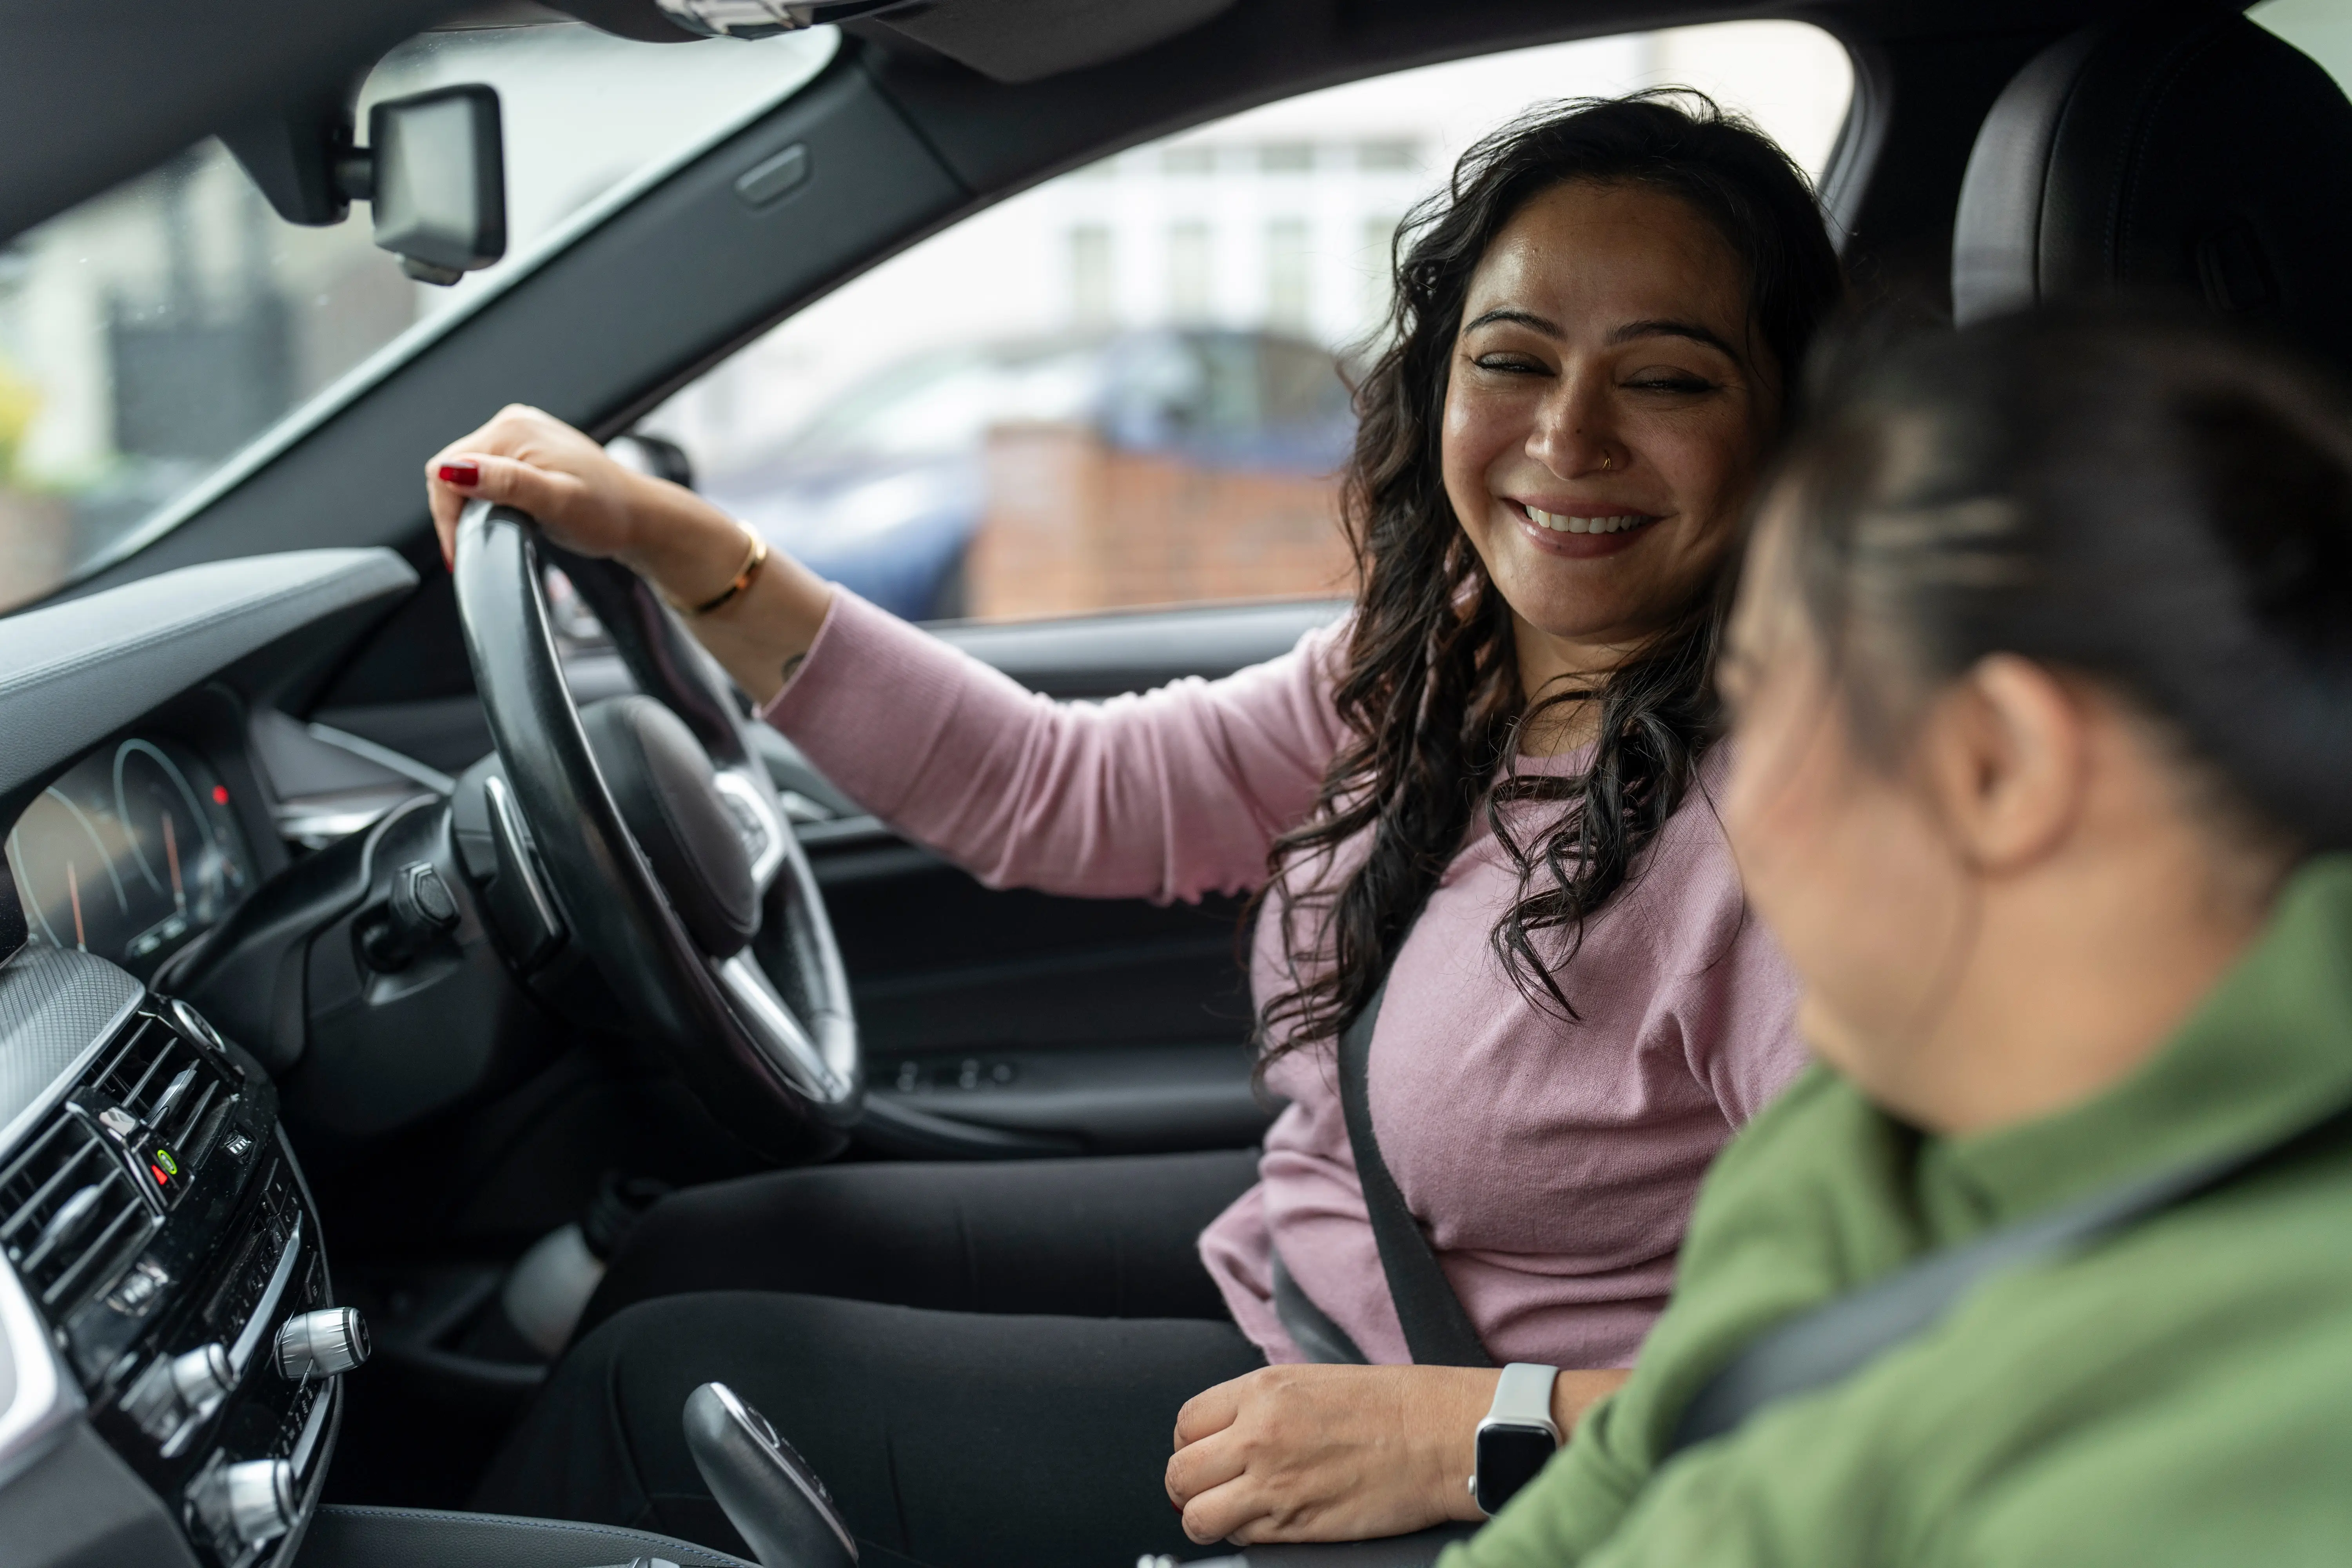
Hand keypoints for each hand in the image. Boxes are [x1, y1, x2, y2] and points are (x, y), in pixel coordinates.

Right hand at [422, 404, 831, 703]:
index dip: (446, 515)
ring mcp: (522, 434)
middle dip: (460, 512)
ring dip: (474, 508)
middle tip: (479, 547)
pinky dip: (490, 501)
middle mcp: (513, 423)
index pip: (444, 468)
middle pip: (453, 470)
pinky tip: (508, 518)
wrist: (643, 519)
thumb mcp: (556, 502)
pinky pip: (491, 475)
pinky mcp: (529, 451)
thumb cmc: (609, 514)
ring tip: (498, 533)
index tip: (461, 552)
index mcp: (511, 429)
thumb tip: (454, 471)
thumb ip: (505, 485)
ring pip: (470, 475)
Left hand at [1165, 1363, 1629, 1546]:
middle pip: (1180, 1472)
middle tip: (1211, 1488)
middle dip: (1189, 1485)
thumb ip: (1260, 1407)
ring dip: (1206, 1518)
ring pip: (1196, 1516)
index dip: (1191, 1443)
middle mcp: (1257, 1436)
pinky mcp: (1295, 1526)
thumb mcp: (1311, 1382)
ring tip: (1232, 1513)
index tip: (1206, 1454)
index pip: (1186, 1422)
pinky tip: (1267, 1523)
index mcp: (1261, 1392)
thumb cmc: (1389, 1406)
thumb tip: (1223, 1437)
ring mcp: (1273, 1484)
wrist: (1439, 1436)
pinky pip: (1240, 1541)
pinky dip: (1242, 1537)